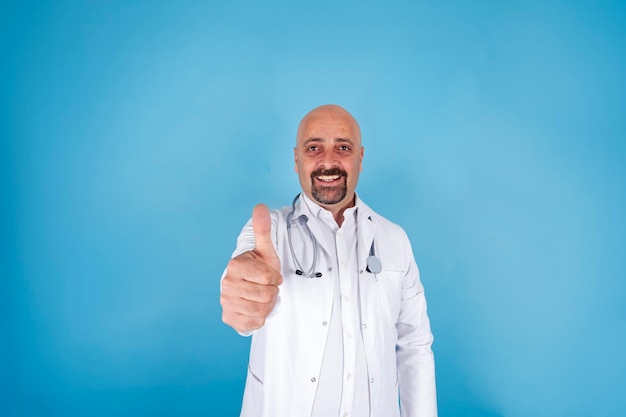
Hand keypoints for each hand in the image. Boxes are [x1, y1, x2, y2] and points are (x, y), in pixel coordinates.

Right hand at [221, 204, 282, 332]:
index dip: (275, 277)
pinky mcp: (229, 318)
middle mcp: (226, 284)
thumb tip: (261, 207)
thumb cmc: (258, 269)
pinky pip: (256, 323)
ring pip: (262, 309)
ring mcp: (226, 302)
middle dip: (272, 292)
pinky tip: (255, 308)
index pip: (269, 277)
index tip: (270, 275)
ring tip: (261, 297)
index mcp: (235, 265)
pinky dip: (261, 317)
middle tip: (266, 287)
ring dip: (267, 305)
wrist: (248, 290)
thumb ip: (262, 230)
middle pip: (266, 294)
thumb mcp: (264, 250)